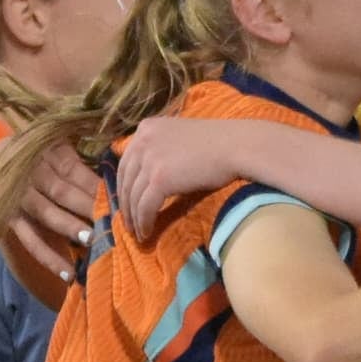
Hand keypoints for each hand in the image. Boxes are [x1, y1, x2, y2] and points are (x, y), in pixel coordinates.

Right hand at [8, 141, 104, 285]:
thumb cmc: (39, 154)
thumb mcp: (56, 145)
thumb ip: (80, 159)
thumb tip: (112, 183)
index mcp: (41, 151)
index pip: (71, 169)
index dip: (93, 185)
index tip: (115, 200)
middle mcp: (25, 172)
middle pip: (60, 190)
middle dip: (87, 207)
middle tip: (111, 221)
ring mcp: (14, 197)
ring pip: (45, 214)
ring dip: (70, 227)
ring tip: (92, 240)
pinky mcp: (8, 219)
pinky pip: (30, 240)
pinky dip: (49, 258)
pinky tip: (68, 273)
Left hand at [110, 116, 258, 236]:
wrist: (236, 146)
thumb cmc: (217, 144)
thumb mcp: (179, 138)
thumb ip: (160, 150)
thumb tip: (148, 177)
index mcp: (146, 128)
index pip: (126, 162)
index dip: (124, 187)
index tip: (127, 204)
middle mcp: (143, 141)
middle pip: (125, 180)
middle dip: (125, 206)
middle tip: (128, 224)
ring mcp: (150, 159)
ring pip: (133, 197)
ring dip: (133, 219)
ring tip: (138, 233)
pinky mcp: (160, 178)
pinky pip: (145, 207)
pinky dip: (144, 223)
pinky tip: (147, 233)